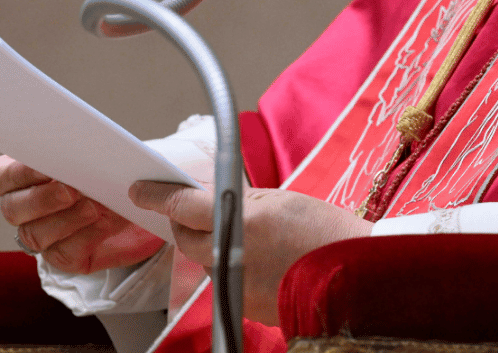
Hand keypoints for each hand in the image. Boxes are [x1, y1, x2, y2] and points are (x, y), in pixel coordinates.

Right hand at [0, 155, 164, 273]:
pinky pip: (63, 254)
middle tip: (72, 190)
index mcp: (22, 177)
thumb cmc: (115, 171)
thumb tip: (76, 149)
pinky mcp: (66, 257)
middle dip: (42, 199)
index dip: (16, 174)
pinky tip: (105, 224)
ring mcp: (43, 236)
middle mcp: (25, 210)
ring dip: (66, 219)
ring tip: (96, 206)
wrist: (144, 202)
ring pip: (34, 235)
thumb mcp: (100, 155)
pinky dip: (85, 237)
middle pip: (12, 209)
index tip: (46, 167)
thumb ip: (79, 151)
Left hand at [130, 181, 372, 324]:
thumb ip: (239, 200)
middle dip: (188, 223)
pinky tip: (261, 260)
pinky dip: (233, 268)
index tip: (141, 191)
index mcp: (239, 222)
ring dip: (212, 246)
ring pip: (204, 261)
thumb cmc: (326, 232)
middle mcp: (231, 257)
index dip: (157, 196)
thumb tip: (206, 198)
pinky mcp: (243, 306)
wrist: (356, 273)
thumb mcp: (281, 199)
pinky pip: (225, 281)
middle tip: (198, 210)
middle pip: (186, 238)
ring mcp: (235, 285)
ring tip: (244, 236)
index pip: (182, 207)